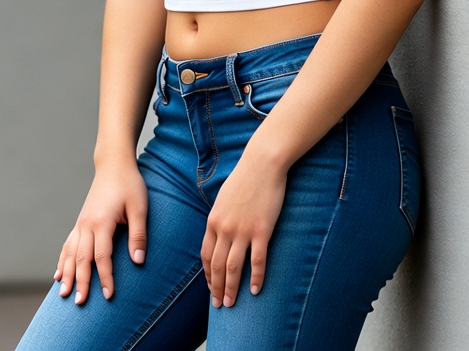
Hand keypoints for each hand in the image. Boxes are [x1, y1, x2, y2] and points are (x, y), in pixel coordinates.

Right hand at [55, 160, 147, 304]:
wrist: (114, 164)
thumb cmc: (130, 185)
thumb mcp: (139, 208)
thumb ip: (138, 235)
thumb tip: (138, 262)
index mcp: (101, 222)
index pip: (102, 256)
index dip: (105, 277)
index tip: (108, 296)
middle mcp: (87, 224)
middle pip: (81, 258)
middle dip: (80, 282)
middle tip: (80, 303)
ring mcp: (81, 222)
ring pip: (70, 253)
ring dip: (66, 274)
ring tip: (63, 295)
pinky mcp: (80, 221)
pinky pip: (68, 244)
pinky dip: (62, 260)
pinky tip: (58, 274)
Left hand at [201, 157, 286, 307]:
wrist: (262, 163)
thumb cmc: (245, 178)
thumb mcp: (224, 199)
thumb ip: (220, 218)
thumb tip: (219, 234)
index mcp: (213, 220)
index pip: (206, 255)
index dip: (207, 275)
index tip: (211, 288)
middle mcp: (224, 228)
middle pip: (217, 265)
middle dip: (216, 288)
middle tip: (219, 305)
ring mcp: (243, 230)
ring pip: (233, 267)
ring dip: (231, 288)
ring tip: (231, 303)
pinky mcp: (262, 230)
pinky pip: (257, 260)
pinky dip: (256, 278)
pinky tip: (256, 290)